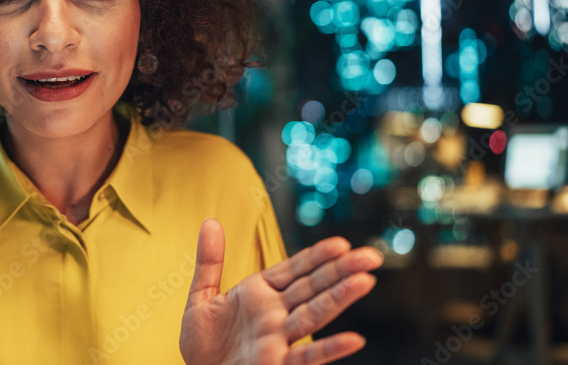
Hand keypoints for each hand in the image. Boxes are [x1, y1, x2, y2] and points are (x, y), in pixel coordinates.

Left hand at [180, 218, 382, 364]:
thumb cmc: (203, 343)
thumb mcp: (201, 298)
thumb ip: (209, 261)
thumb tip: (211, 221)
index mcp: (260, 293)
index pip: (294, 269)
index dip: (317, 256)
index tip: (341, 244)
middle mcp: (275, 313)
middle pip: (313, 287)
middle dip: (341, 271)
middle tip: (370, 256)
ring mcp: (278, 338)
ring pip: (314, 314)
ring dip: (340, 299)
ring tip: (365, 282)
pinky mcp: (276, 363)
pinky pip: (306, 356)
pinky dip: (329, 348)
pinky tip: (353, 340)